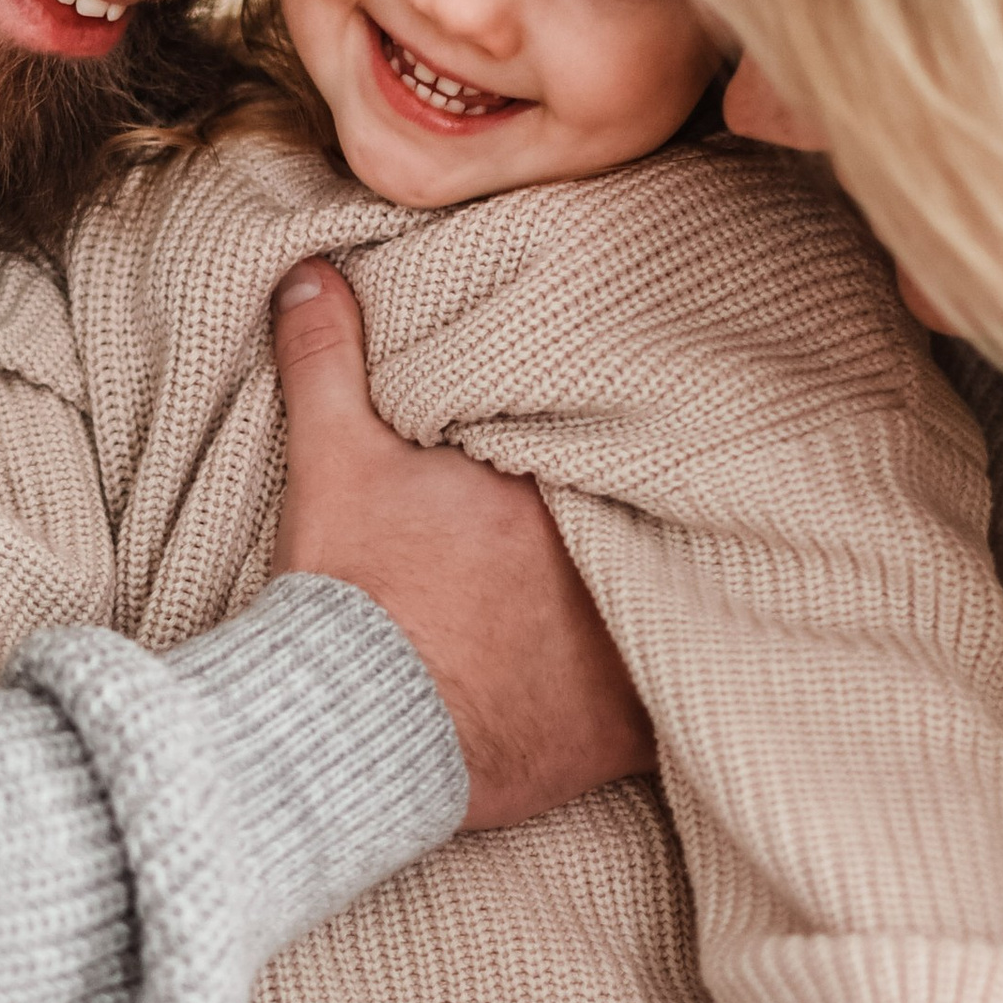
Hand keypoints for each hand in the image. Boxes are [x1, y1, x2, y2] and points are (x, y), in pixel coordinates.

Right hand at [269, 258, 654, 828]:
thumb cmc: (351, 596)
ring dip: (673, 587)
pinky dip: (683, 686)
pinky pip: (685, 701)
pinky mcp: (627, 730)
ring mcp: (627, 646)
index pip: (615, 437)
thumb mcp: (332, 462)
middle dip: (655, 507)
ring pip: (680, 598)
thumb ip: (329, 360)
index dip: (616, 429)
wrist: (354, 731)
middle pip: (659, 516)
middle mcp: (608, 558)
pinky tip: (684, 672)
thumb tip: (317, 271)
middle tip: (657, 496)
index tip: (615, 422)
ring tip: (672, 573)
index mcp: (549, 484)